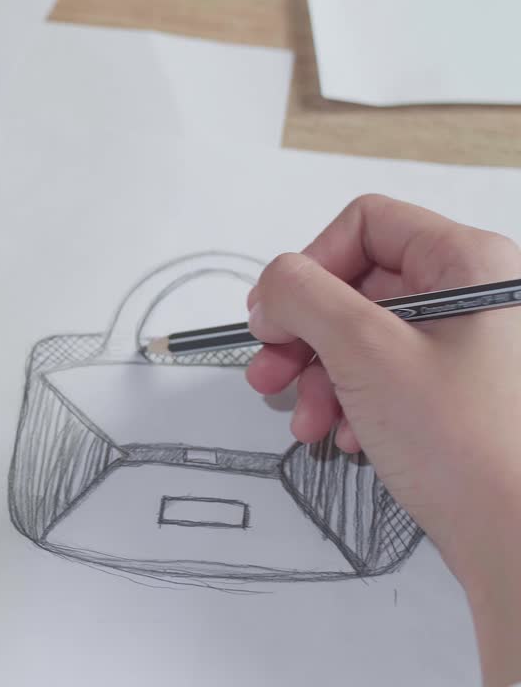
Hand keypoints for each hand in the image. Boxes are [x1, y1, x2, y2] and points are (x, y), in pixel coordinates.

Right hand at [244, 195, 520, 685]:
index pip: (365, 225)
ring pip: (363, 335)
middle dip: (303, 334)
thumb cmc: (469, 446)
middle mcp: (474, 295)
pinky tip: (346, 437)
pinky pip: (384, 375)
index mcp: (468, 263)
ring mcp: (468, 346)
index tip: (277, 317)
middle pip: (357, 284)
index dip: (309, 267)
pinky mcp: (458, 391)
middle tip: (270, 374)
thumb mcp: (365, 352)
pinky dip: (351, 402)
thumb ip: (303, 298)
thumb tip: (271, 285)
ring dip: (319, 376)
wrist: (519, 540)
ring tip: (306, 420)